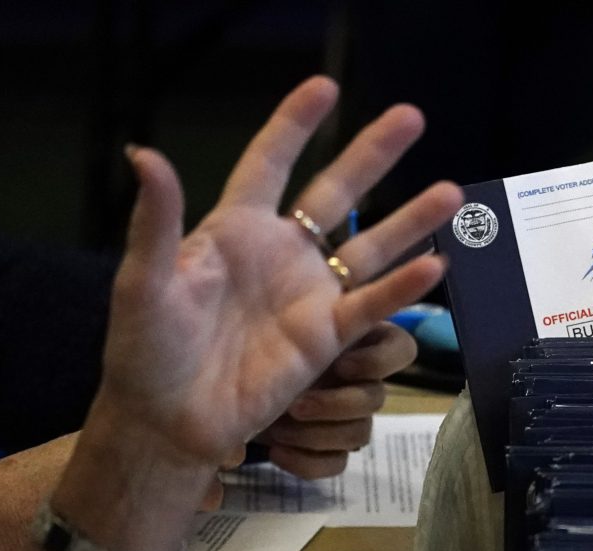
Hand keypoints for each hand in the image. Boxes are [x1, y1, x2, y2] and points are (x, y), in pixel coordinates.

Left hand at [95, 75, 458, 477]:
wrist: (169, 420)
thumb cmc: (145, 350)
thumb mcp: (142, 282)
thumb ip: (154, 220)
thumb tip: (145, 155)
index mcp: (232, 230)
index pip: (269, 163)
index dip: (295, 124)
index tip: (326, 87)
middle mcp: (279, 254)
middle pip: (335, 191)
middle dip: (372, 154)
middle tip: (411, 116)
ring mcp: (307, 294)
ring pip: (370, 247)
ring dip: (410, 220)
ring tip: (450, 192)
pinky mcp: (326, 338)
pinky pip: (371, 306)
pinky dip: (403, 288)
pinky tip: (435, 266)